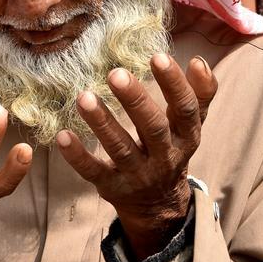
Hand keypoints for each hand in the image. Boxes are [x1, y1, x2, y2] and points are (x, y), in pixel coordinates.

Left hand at [57, 54, 216, 260]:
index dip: (174, 84)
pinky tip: (63, 135)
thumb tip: (197, 60)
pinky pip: (94, 171)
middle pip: (153, 129)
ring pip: (121, 149)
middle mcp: (165, 157)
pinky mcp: (113, 187)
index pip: (184, 109)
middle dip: (135, 101)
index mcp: (186, 137)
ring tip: (83, 97)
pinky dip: (78, 156)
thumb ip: (199, 93)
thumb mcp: (189, 125)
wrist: (159, 205)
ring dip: (102, 123)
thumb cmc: (171, 148)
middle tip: (115, 73)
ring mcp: (138, 175)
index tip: (158, 56)